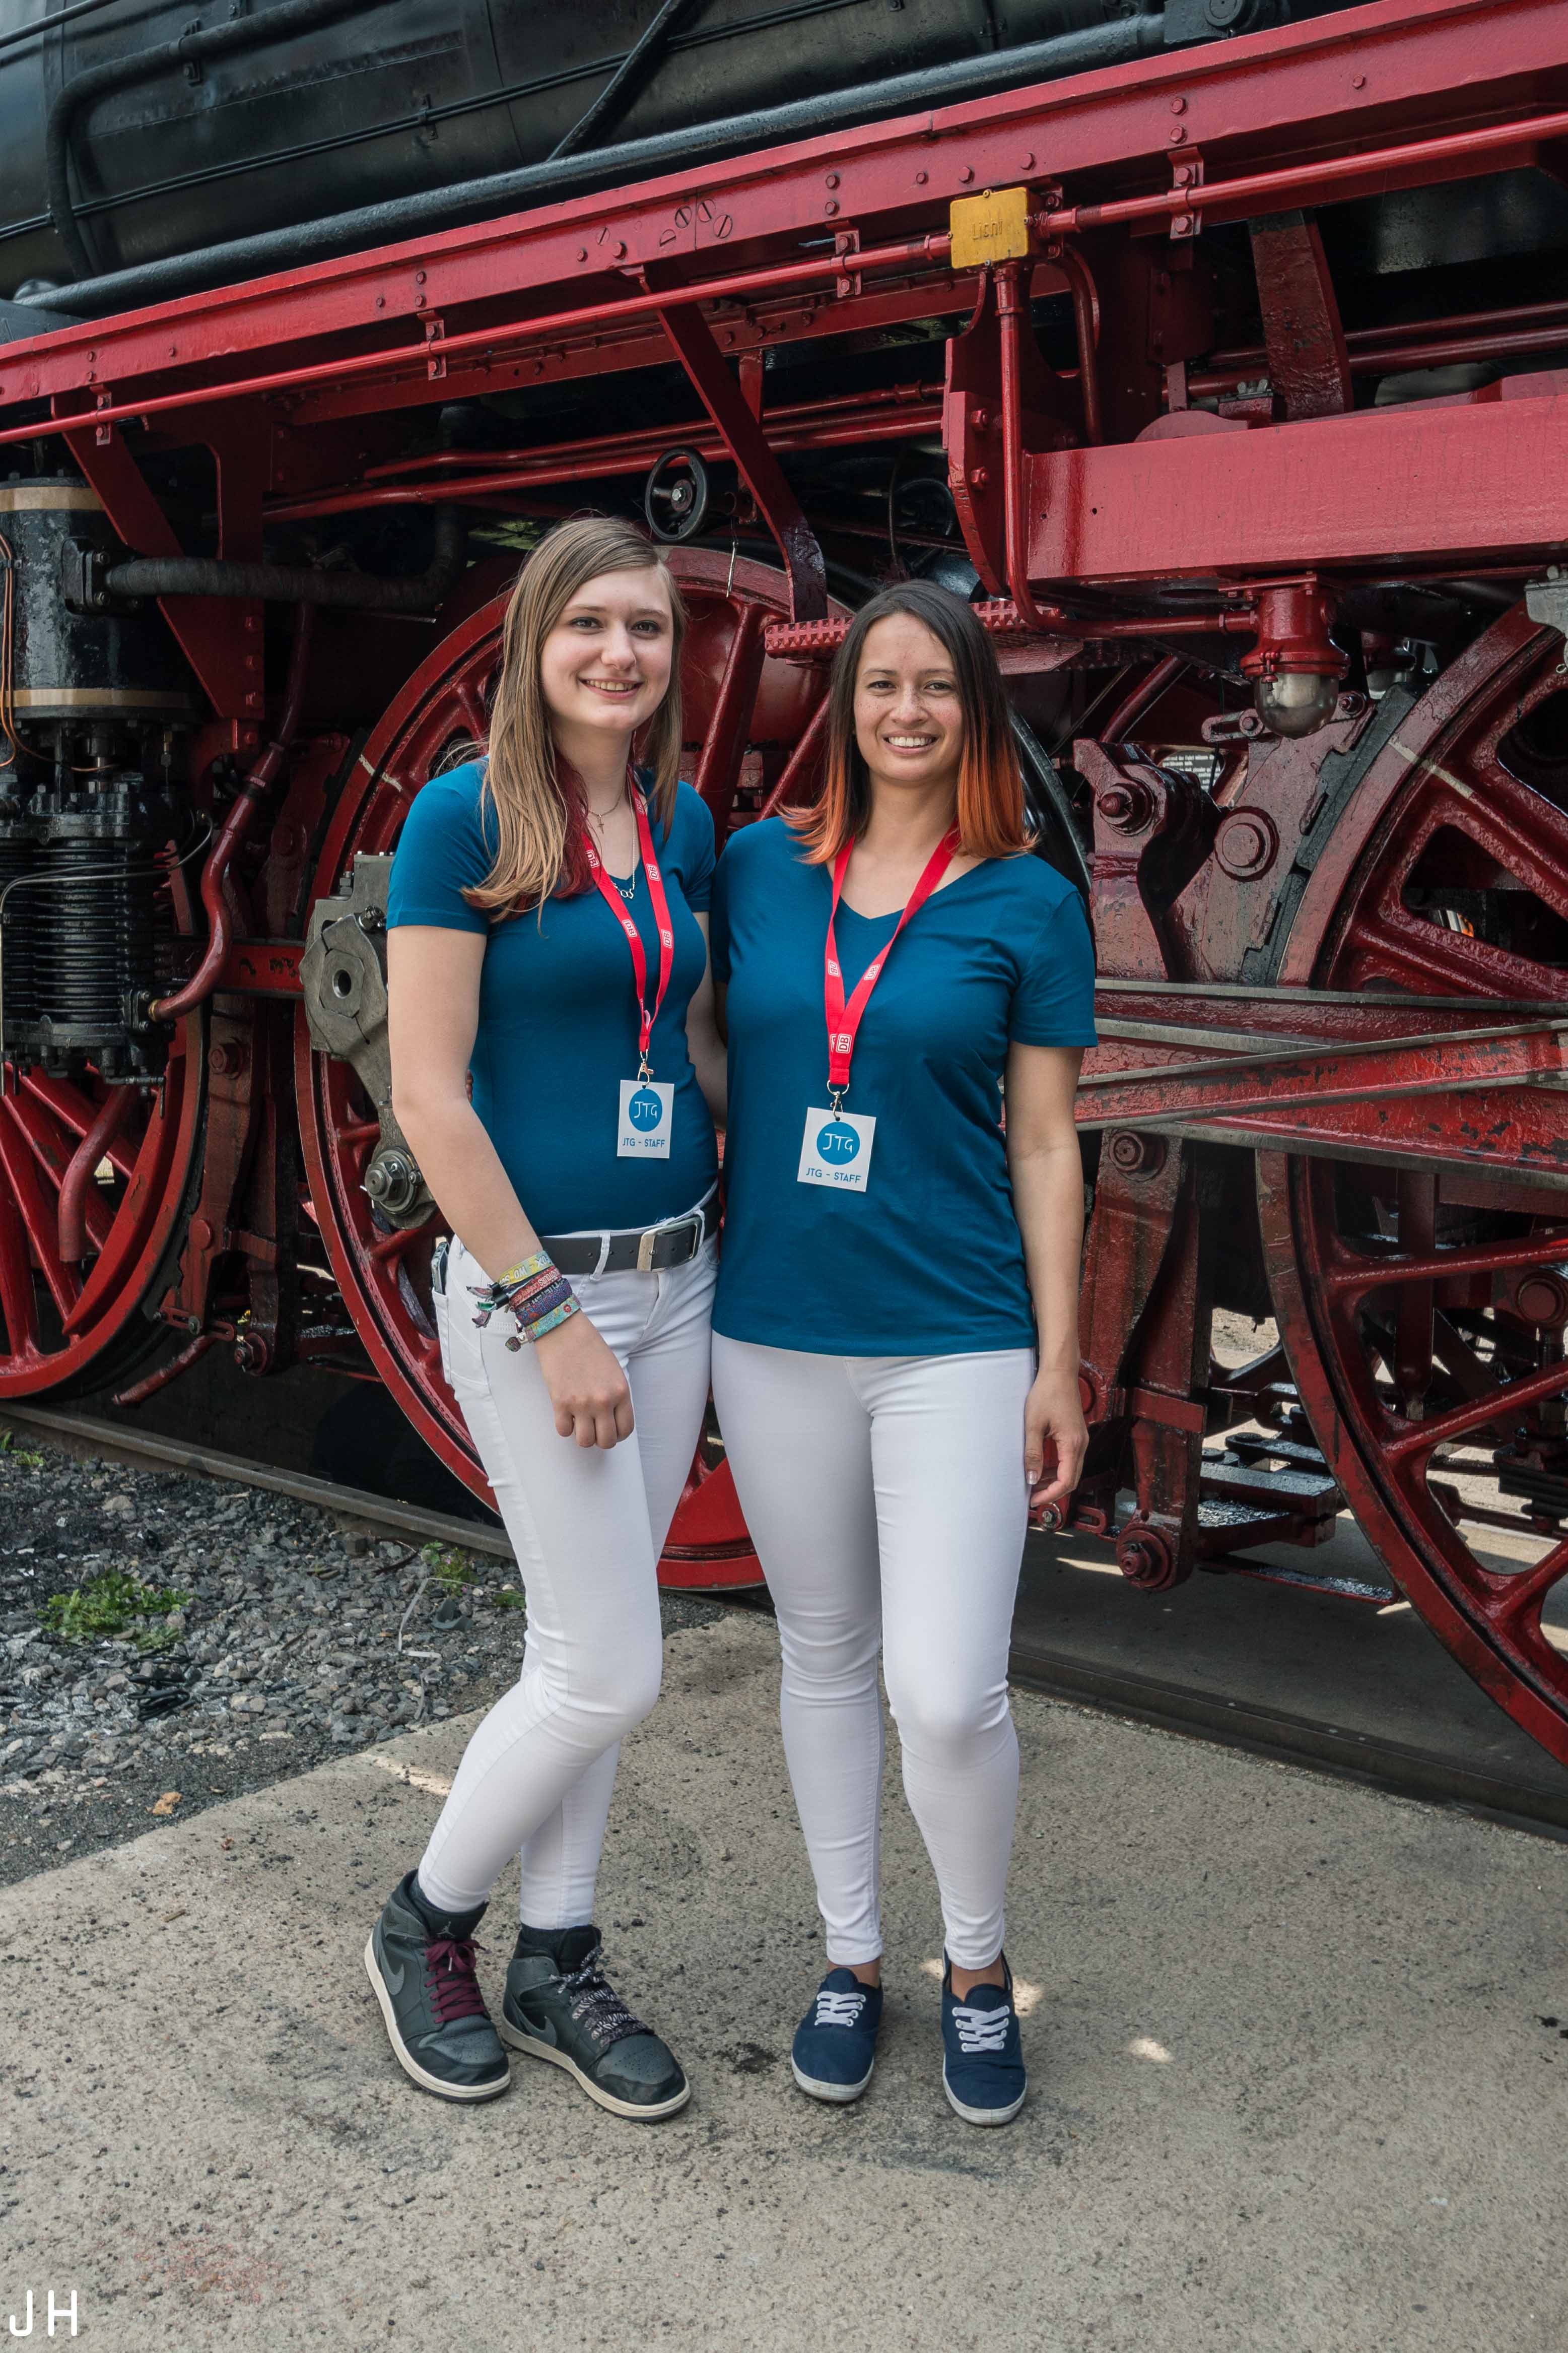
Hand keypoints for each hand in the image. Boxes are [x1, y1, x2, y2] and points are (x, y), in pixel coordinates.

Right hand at [534, 1311, 633, 1449]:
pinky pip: (564, 1431)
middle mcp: (604, 1401)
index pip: (626, 1429)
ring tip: (579, 1423)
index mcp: (621, 1392)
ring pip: (585, 1442)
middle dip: (600, 1439)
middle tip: (594, 1429)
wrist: (564, 1331)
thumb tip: (610, 1418)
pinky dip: (564, 1426)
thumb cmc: (589, 1347)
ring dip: (582, 1436)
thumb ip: (616, 1395)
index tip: (610, 1430)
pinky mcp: (561, 1402)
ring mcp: (582, 1403)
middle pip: (606, 1441)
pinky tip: (565, 1414)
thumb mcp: (614, 1371)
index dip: (618, 1434)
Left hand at [1024, 1366, 1086, 1515]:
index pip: (1066, 1481)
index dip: (1050, 1494)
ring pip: (1071, 1470)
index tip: (1034, 1499)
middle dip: (1052, 1491)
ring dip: (1054, 1480)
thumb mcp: (1033, 1424)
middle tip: (1032, 1495)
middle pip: (1071, 1479)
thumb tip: (1032, 1479)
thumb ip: (1033, 1453)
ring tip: (1034, 1484)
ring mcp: (1080, 1440)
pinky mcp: (1076, 1435)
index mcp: (1072, 1444)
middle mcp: (1081, 1444)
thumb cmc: (1047, 1393)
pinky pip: (1070, 1459)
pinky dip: (1057, 1468)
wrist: (1059, 1373)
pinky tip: (1042, 1468)